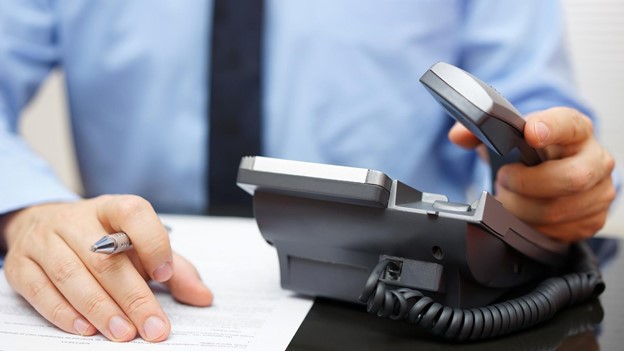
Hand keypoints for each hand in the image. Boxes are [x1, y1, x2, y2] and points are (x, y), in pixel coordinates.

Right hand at [0, 195, 212, 341]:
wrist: (43, 226)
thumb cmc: (101, 240)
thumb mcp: (139, 246)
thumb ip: (174, 269)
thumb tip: (203, 296)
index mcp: (112, 208)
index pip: (134, 213)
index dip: (152, 242)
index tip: (165, 274)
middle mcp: (76, 220)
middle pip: (105, 257)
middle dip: (132, 296)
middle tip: (152, 326)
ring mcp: (44, 240)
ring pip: (71, 274)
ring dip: (100, 308)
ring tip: (123, 333)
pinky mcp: (20, 264)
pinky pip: (39, 289)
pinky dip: (63, 312)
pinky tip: (87, 329)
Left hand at [449, 107, 616, 241]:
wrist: (552, 175)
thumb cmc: (532, 154)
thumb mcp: (508, 138)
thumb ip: (480, 133)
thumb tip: (459, 136)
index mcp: (575, 130)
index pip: (569, 125)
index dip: (551, 129)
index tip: (530, 133)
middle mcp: (595, 159)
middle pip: (570, 178)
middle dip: (526, 184)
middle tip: (504, 179)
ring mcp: (599, 191)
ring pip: (559, 209)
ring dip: (523, 208)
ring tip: (510, 199)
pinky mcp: (593, 219)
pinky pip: (560, 231)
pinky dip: (534, 226)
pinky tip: (525, 214)